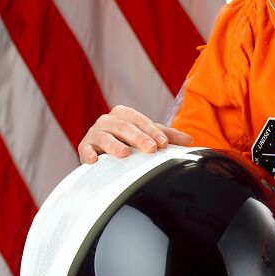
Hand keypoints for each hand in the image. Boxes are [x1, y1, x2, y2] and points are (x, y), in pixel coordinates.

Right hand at [78, 105, 192, 163]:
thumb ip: (167, 137)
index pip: (142, 121)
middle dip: (139, 138)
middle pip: (125, 127)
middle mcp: (108, 120)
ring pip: (105, 136)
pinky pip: (85, 149)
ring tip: (125, 153)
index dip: (153, 132)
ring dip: (115, 145)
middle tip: (151, 149)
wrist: (102, 151)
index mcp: (125, 114)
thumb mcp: (147, 136)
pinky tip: (94, 161)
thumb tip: (189, 141)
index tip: (163, 144)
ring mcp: (95, 132)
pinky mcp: (84, 146)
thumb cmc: (128, 141)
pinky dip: (88, 154)